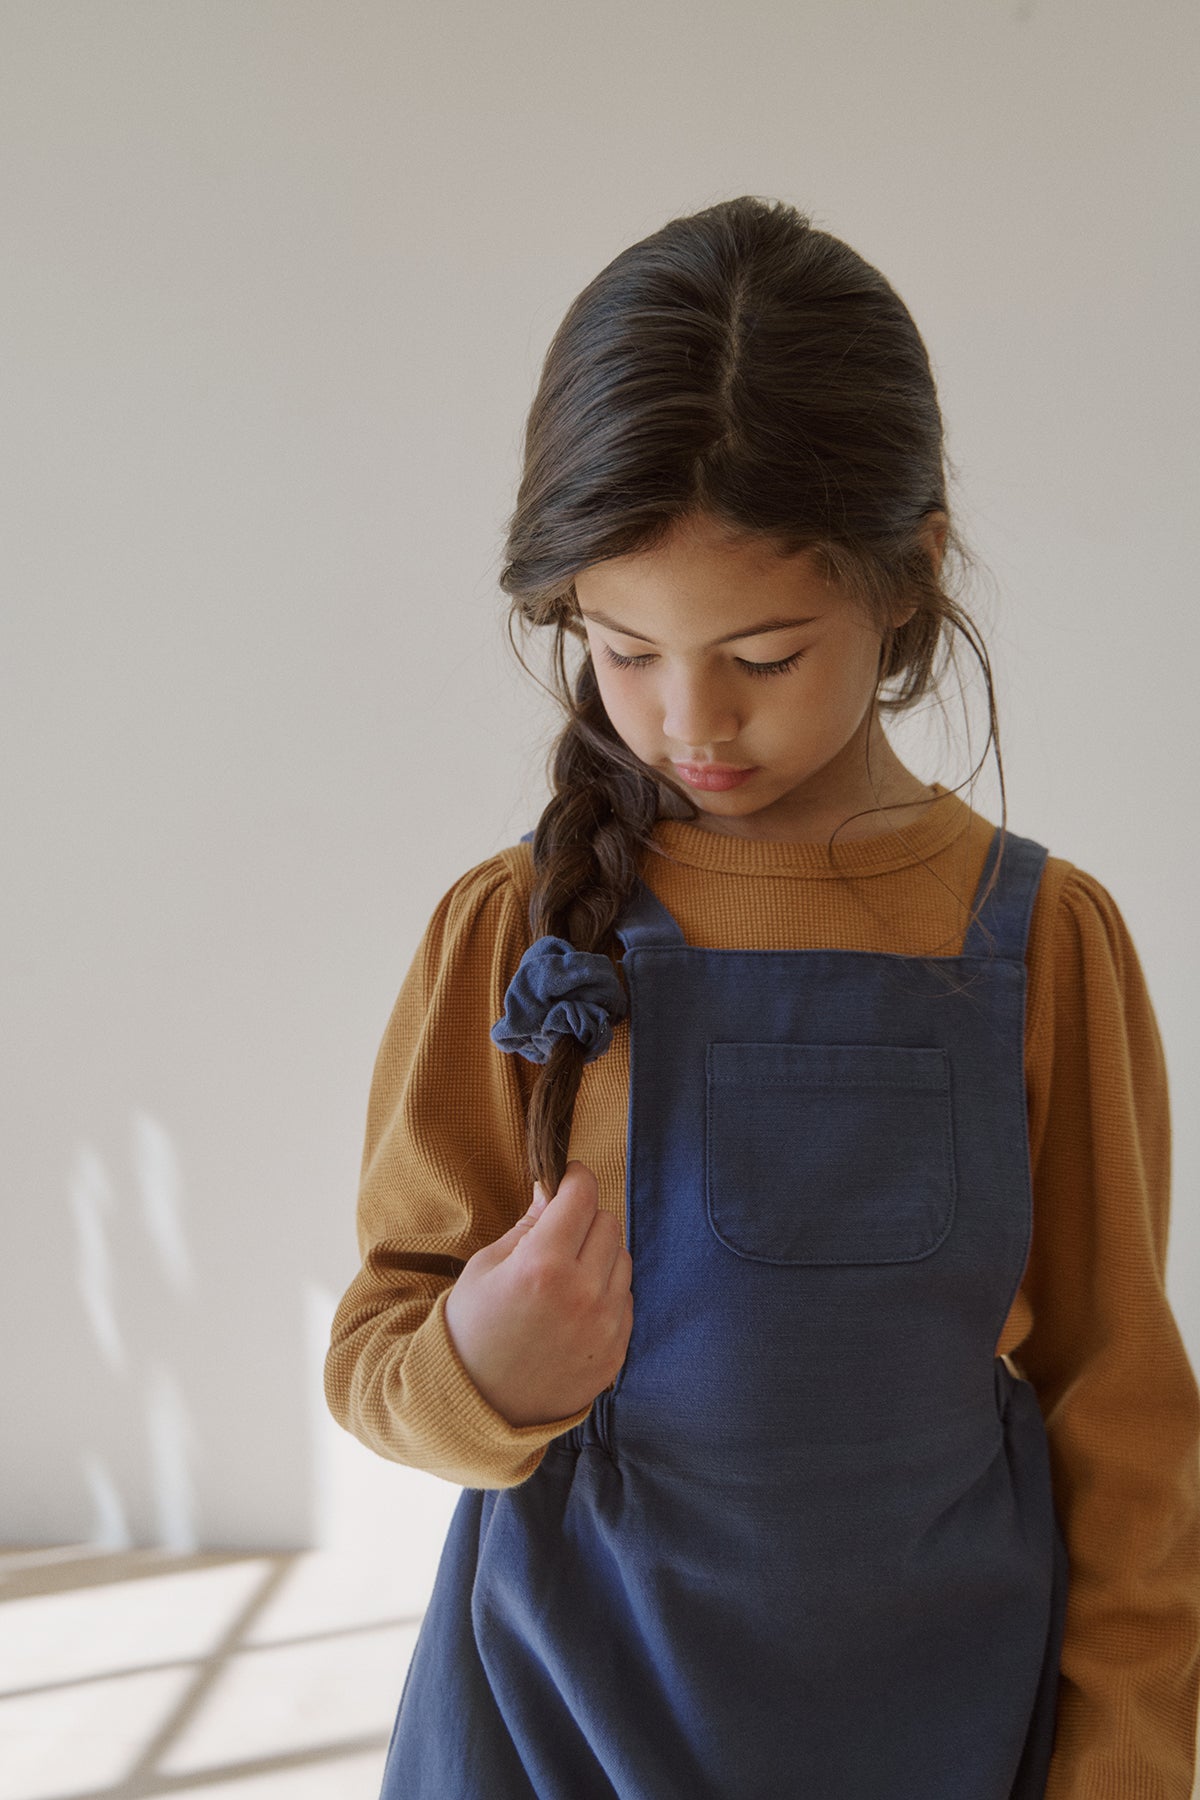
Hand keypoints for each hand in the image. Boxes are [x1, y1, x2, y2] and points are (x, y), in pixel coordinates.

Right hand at [443, 1159, 633, 1427]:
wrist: (478, 1405)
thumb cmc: (472, 1329)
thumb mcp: (486, 1266)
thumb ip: (529, 1224)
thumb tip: (554, 1189)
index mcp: (544, 1266)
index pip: (583, 1196)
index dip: (575, 1179)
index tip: (567, 1179)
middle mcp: (583, 1294)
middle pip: (608, 1222)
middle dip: (584, 1217)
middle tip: (558, 1232)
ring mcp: (604, 1327)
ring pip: (622, 1259)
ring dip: (599, 1255)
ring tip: (564, 1274)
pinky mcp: (616, 1352)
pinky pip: (625, 1299)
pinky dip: (606, 1293)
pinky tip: (573, 1307)